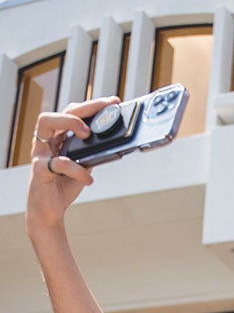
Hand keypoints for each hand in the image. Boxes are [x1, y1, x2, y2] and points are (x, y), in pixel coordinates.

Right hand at [26, 99, 119, 229]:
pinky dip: (76, 170)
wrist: (49, 211)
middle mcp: (46, 140)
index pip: (72, 111)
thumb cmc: (64, 185)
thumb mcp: (83, 165)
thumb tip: (115, 140)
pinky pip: (56, 163)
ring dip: (69, 122)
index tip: (114, 101)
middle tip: (106, 110)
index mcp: (57, 136)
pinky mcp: (40, 171)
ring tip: (87, 134)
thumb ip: (92, 151)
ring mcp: (40, 153)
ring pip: (46, 122)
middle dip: (85, 107)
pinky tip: (89, 179)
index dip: (93, 105)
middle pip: (61, 109)